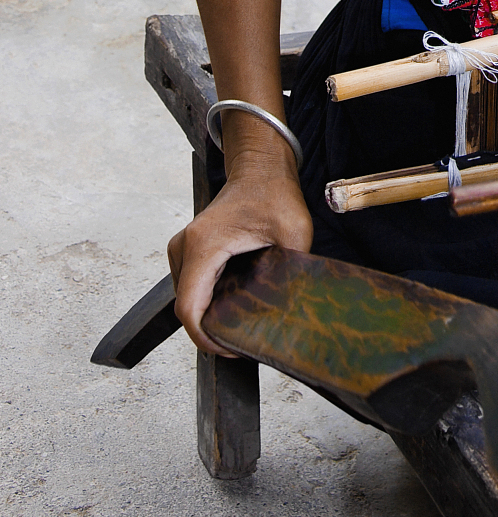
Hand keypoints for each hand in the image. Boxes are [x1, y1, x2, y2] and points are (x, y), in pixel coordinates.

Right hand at [168, 150, 311, 355]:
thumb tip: (295, 306)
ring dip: (209, 315)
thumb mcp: (294, 231)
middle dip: (211, 330)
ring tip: (242, 320)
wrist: (260, 167)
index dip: (206, 338)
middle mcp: (184, 248)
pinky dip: (208, 300)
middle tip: (244, 338)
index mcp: (203, 246)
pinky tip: (234, 302)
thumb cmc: (274, 193)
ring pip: (188, 299)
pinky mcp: (188, 250)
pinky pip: (192, 287)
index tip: (231, 349)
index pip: (189, 309)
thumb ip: (292, 269)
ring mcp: (182, 249)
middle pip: (187, 307)